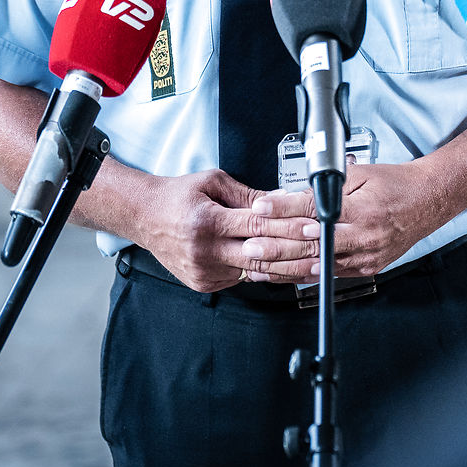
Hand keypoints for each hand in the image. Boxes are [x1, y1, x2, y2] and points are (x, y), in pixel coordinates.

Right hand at [128, 169, 317, 291]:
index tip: (313, 227)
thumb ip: (248, 194)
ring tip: (311, 264)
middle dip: (296, 253)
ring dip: (284, 267)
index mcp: (207, 221)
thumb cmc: (177, 196)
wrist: (144, 217)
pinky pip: (239, 279)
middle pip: (260, 255)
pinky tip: (280, 268)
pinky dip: (260, 272)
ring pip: (253, 271)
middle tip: (322, 250)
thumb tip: (280, 200)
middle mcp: (204, 250)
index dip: (290, 228)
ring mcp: (203, 271)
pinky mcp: (203, 284)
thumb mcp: (213, 182)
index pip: (258, 226)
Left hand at [251, 161, 449, 279]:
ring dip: (284, 267)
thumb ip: (322, 188)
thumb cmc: (395, 184)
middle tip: (250, 246)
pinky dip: (304, 275)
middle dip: (276, 247)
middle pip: (311, 244)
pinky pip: (329, 275)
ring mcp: (365, 257)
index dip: (282, 210)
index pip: (313, 210)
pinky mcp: (366, 268)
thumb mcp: (357, 174)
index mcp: (361, 209)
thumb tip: (287, 196)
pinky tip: (284, 274)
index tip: (260, 209)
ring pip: (317, 266)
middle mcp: (364, 237)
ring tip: (259, 265)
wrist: (428, 200)